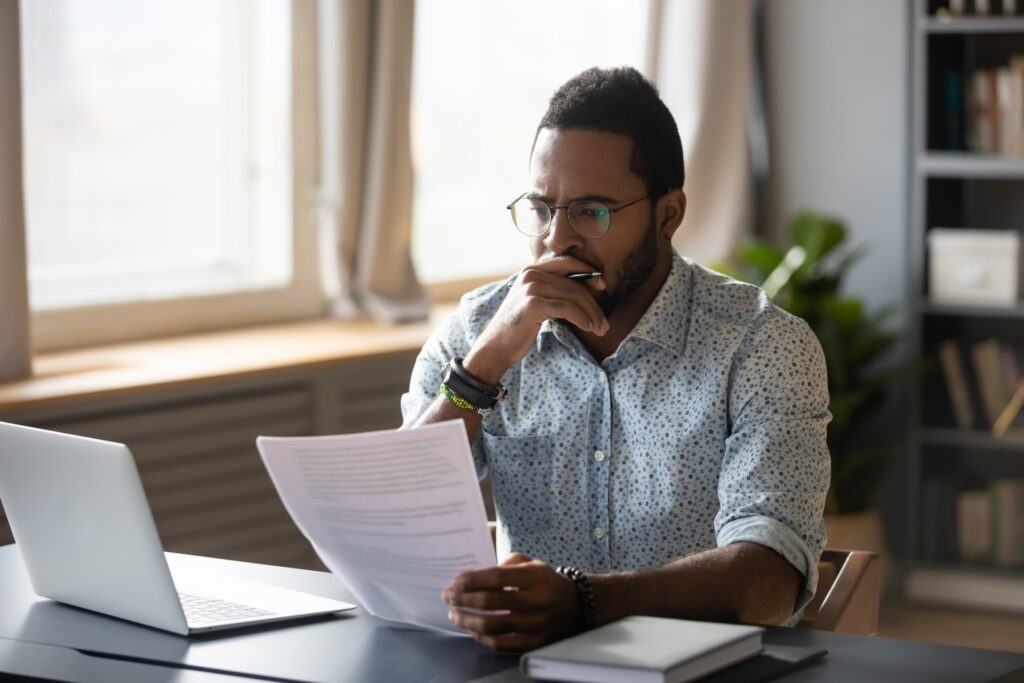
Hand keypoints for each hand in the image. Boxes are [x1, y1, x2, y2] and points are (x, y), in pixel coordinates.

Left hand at [441, 552, 581, 650]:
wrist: (577, 605)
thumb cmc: (546, 581)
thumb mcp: (531, 563)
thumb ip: (504, 564)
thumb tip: (475, 578)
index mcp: (534, 577)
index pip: (495, 577)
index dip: (471, 580)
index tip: (454, 581)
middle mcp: (536, 601)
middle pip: (490, 602)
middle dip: (462, 599)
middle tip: (447, 596)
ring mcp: (536, 624)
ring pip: (492, 626)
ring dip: (467, 620)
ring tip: (454, 615)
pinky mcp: (535, 642)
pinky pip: (503, 644)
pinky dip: (483, 639)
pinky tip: (473, 631)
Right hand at [463, 257, 608, 383]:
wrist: (495, 346)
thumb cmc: (518, 327)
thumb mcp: (535, 301)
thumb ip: (553, 290)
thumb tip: (588, 289)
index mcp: (531, 270)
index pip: (567, 264)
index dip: (588, 273)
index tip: (602, 287)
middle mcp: (530, 274)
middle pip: (574, 284)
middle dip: (593, 303)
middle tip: (604, 322)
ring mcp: (531, 288)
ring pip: (573, 296)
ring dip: (591, 314)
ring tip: (600, 328)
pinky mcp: (533, 304)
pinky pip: (567, 308)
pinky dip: (582, 318)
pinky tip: (588, 327)